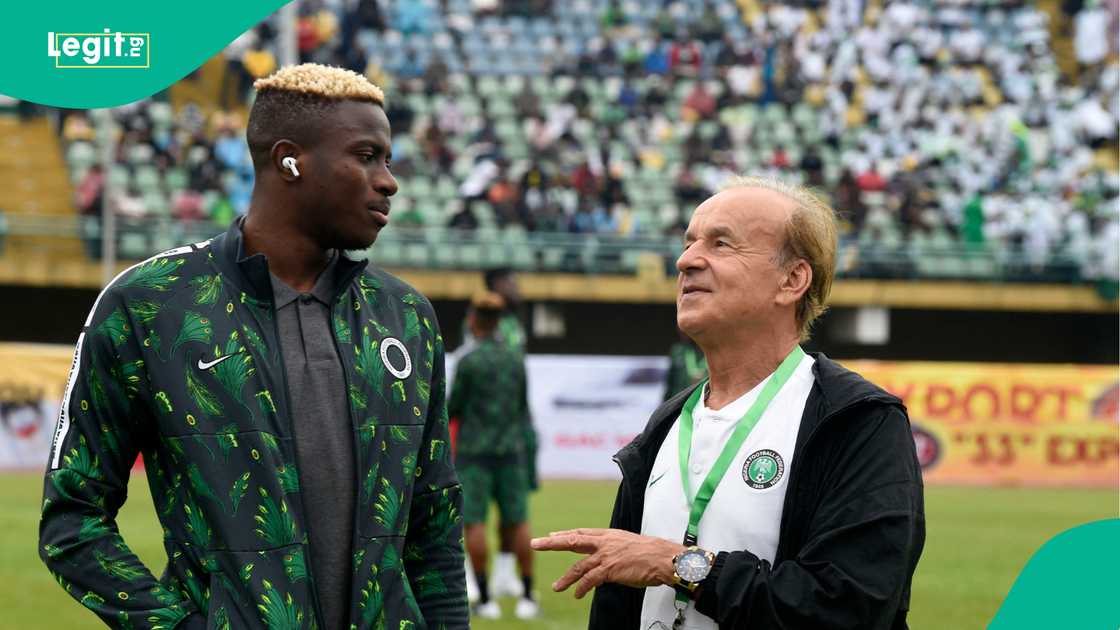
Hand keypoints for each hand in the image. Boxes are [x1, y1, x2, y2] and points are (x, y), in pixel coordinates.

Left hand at [531, 528, 685, 598]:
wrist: (662, 557)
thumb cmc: (649, 553)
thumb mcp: (627, 545)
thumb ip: (613, 550)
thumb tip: (604, 560)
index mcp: (608, 535)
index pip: (581, 533)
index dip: (565, 534)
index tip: (552, 534)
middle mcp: (604, 543)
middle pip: (572, 541)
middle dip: (552, 543)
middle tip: (536, 543)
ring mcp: (606, 556)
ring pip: (578, 566)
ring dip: (566, 579)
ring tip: (556, 587)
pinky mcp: (610, 570)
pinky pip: (590, 580)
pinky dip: (582, 588)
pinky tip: (577, 594)